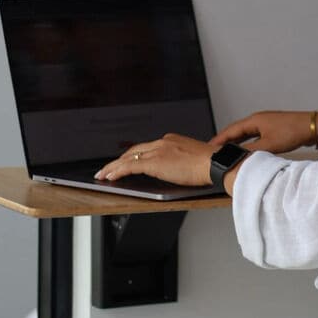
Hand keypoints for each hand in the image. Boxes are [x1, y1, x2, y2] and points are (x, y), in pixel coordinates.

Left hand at [95, 133, 217, 185]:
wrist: (216, 163)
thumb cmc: (212, 164)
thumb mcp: (195, 159)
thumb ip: (183, 161)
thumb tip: (180, 170)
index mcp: (171, 141)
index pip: (146, 148)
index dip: (133, 155)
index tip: (126, 160)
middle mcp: (162, 142)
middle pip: (133, 151)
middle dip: (118, 160)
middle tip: (108, 168)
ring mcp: (157, 151)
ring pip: (128, 158)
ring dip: (113, 167)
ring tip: (102, 174)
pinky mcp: (155, 162)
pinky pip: (130, 166)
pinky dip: (117, 171)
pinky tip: (109, 177)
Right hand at [210, 111, 316, 153]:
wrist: (313, 127)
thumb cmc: (294, 132)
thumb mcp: (270, 145)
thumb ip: (252, 151)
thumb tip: (238, 157)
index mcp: (255, 120)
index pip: (231, 130)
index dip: (219, 139)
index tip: (209, 146)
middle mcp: (258, 119)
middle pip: (237, 130)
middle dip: (225, 140)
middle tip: (214, 150)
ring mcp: (266, 123)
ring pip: (246, 133)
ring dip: (236, 142)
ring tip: (227, 151)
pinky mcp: (273, 128)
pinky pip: (255, 135)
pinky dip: (247, 142)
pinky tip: (247, 149)